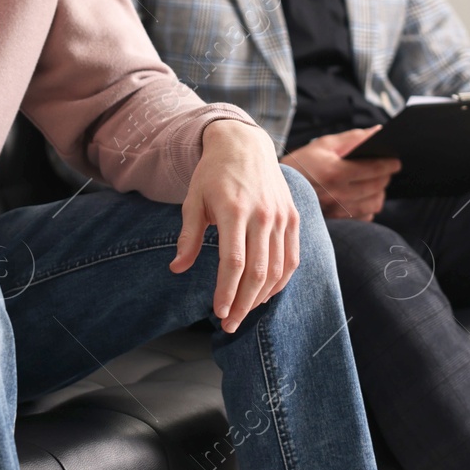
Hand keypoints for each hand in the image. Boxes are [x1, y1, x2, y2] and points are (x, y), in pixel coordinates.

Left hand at [174, 120, 300, 333]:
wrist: (244, 144)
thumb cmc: (213, 174)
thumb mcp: (193, 200)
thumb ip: (188, 236)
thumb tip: (177, 268)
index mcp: (234, 210)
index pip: (234, 262)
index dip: (227, 291)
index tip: (218, 313)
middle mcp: (263, 214)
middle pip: (258, 272)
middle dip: (243, 304)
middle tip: (229, 325)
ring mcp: (281, 216)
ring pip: (277, 269)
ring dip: (261, 297)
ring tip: (244, 312)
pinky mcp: (292, 217)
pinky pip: (291, 258)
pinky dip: (280, 281)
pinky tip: (265, 294)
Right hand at [280, 126, 399, 221]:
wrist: (280, 188)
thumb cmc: (302, 163)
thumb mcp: (324, 145)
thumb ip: (352, 139)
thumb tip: (377, 132)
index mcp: (336, 172)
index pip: (374, 169)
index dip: (389, 164)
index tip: (396, 161)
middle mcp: (338, 193)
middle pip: (377, 186)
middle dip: (386, 176)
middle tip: (387, 168)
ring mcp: (338, 210)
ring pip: (374, 203)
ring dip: (380, 192)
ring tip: (376, 182)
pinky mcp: (337, 220)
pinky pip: (365, 216)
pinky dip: (369, 206)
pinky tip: (364, 196)